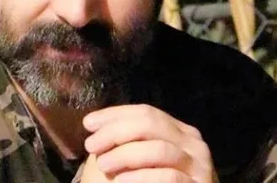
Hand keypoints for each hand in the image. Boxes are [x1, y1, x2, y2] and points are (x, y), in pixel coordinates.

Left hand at [81, 104, 217, 182]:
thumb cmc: (146, 182)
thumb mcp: (135, 157)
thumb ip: (124, 139)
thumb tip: (94, 123)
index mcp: (176, 128)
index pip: (144, 111)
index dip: (114, 114)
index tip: (88, 123)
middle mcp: (191, 141)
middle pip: (150, 123)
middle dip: (116, 131)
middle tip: (91, 145)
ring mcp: (199, 164)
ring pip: (158, 149)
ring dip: (125, 155)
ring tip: (103, 165)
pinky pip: (169, 177)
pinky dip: (141, 177)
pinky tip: (122, 181)